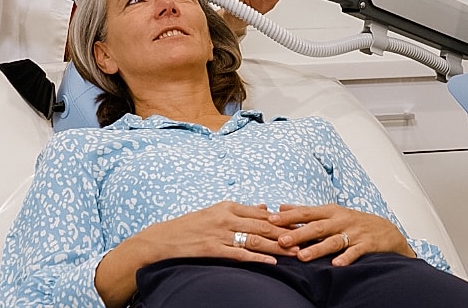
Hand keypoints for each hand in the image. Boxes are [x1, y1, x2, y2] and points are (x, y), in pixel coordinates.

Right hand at [95, 202, 294, 307]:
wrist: (161, 240)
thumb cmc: (189, 227)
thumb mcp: (215, 213)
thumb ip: (241, 211)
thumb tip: (265, 206)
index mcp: (227, 206)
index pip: (262, 212)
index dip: (283, 219)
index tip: (301, 224)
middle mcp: (225, 216)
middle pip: (262, 224)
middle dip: (286, 232)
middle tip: (306, 238)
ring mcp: (219, 233)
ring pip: (255, 239)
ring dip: (277, 246)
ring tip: (295, 252)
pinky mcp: (212, 248)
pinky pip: (239, 254)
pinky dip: (257, 258)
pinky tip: (272, 262)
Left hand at [268, 203, 414, 265]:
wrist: (386, 231)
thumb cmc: (354, 221)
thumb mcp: (331, 212)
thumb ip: (306, 211)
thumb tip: (281, 206)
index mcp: (330, 211)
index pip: (306, 212)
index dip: (289, 216)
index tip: (271, 219)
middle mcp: (341, 220)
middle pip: (317, 227)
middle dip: (298, 233)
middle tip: (282, 240)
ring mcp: (354, 232)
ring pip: (333, 241)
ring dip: (317, 248)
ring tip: (303, 256)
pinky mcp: (366, 245)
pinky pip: (355, 252)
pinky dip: (345, 258)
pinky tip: (336, 265)